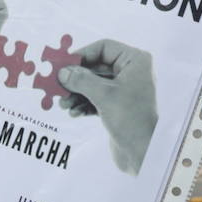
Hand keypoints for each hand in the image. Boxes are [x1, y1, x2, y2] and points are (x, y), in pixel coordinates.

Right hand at [58, 39, 157, 174]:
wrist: (144, 153)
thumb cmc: (129, 118)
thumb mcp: (103, 95)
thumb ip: (81, 80)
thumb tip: (62, 72)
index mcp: (135, 61)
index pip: (103, 47)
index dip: (82, 55)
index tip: (63, 64)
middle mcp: (131, 72)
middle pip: (96, 67)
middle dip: (76, 79)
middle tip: (57, 86)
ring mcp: (124, 90)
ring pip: (93, 84)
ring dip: (77, 93)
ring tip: (64, 104)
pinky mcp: (118, 106)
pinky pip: (96, 98)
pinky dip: (84, 104)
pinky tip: (74, 113)